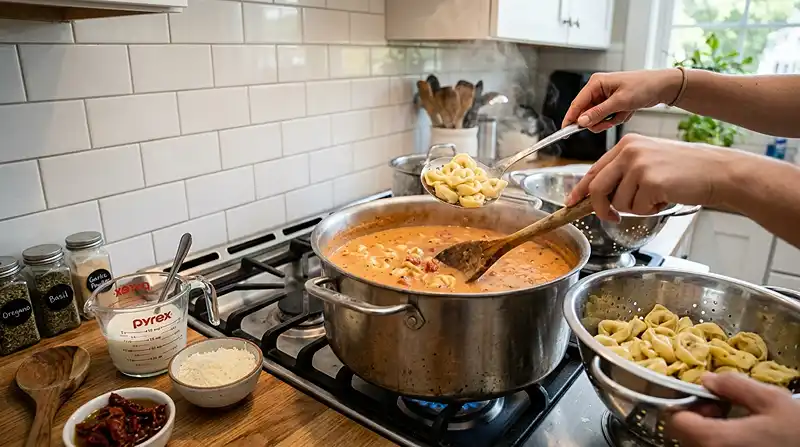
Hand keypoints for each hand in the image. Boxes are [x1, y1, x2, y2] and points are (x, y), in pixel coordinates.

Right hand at [562, 69, 682, 131]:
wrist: (662, 87)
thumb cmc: (643, 87)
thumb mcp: (620, 102)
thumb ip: (598, 113)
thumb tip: (581, 122)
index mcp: (596, 83)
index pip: (577, 104)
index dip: (570, 118)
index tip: (565, 131)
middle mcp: (598, 89)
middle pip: (587, 113)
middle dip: (599, 120)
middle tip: (611, 121)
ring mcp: (605, 96)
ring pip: (598, 118)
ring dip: (610, 120)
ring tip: (624, 113)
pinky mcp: (612, 103)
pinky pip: (608, 117)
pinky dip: (617, 118)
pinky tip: (627, 112)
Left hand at [564, 134, 741, 220]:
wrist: (717, 171)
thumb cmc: (685, 170)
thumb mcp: (648, 162)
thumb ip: (623, 174)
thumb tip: (598, 197)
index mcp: (626, 145)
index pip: (593, 171)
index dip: (581, 190)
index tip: (571, 203)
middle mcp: (629, 150)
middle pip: (597, 188)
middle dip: (600, 209)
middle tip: (610, 217)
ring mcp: (639, 165)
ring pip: (619, 203)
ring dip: (637, 207)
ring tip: (658, 194)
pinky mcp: (650, 180)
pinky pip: (637, 208)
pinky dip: (651, 209)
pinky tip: (666, 196)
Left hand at [668, 372, 799, 446]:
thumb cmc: (799, 431)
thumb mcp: (771, 400)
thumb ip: (735, 386)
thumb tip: (708, 380)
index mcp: (716, 439)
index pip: (677, 421)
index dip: (687, 405)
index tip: (708, 400)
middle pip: (685, 436)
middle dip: (699, 419)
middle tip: (722, 409)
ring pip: (699, 446)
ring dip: (710, 432)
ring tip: (736, 424)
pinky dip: (721, 442)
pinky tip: (744, 438)